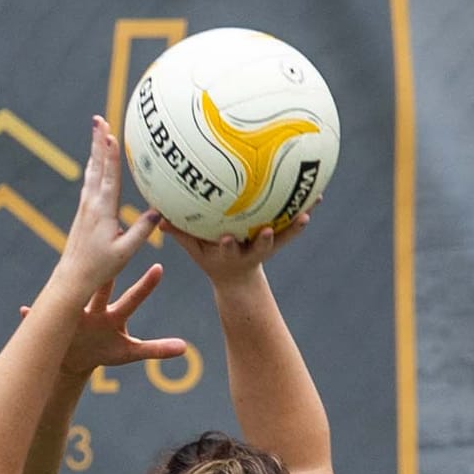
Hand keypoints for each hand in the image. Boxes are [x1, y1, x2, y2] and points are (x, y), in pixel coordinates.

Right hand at [26, 264, 186, 378]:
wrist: (73, 360)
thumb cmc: (103, 352)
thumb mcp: (130, 353)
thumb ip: (157, 350)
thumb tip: (185, 348)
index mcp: (114, 315)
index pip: (133, 298)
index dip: (146, 285)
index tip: (160, 267)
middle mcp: (94, 309)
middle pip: (103, 290)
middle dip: (108, 273)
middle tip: (115, 247)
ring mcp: (73, 316)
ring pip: (71, 301)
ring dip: (68, 291)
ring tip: (66, 276)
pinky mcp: (54, 327)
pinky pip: (41, 322)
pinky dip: (33, 318)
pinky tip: (24, 311)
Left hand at [56, 117, 156, 297]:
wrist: (72, 278)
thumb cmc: (100, 267)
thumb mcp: (126, 251)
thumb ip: (142, 230)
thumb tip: (159, 210)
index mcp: (103, 210)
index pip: (108, 176)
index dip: (111, 154)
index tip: (110, 133)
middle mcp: (91, 204)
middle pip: (97, 166)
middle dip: (98, 141)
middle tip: (98, 119)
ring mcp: (85, 207)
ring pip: (92, 172)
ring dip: (96, 150)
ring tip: (98, 132)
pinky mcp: (83, 213)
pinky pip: (90, 183)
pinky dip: (94, 167)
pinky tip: (95, 164)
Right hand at [163, 212, 309, 285]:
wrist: (237, 280)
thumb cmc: (211, 257)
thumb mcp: (194, 248)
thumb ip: (179, 232)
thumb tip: (157, 213)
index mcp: (229, 253)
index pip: (227, 250)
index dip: (227, 245)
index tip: (226, 238)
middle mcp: (250, 252)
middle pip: (259, 248)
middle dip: (264, 241)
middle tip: (267, 231)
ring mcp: (266, 247)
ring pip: (282, 237)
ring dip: (294, 226)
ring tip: (306, 211)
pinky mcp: (278, 240)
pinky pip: (292, 225)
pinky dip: (303, 211)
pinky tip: (316, 193)